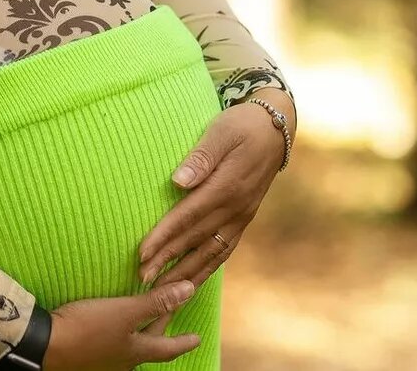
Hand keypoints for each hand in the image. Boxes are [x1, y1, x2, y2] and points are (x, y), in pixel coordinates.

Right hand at [42, 279, 200, 370]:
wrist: (47, 345)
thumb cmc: (88, 329)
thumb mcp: (125, 312)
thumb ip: (156, 302)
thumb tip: (189, 290)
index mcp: (136, 351)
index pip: (167, 347)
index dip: (184, 341)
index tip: (197, 338)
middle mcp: (124, 360)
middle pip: (150, 345)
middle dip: (163, 331)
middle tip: (173, 318)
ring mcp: (106, 360)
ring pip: (131, 346)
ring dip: (141, 333)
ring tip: (145, 321)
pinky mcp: (89, 355)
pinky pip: (114, 344)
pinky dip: (122, 334)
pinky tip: (113, 327)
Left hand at [136, 95, 292, 289]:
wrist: (275, 129)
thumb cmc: (242, 125)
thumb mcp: (221, 132)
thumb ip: (201, 157)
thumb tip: (178, 181)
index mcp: (226, 187)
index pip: (187, 217)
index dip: (163, 237)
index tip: (141, 254)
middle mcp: (235, 209)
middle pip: (195, 240)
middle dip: (167, 262)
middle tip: (141, 279)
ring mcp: (242, 217)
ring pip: (211, 253)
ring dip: (186, 273)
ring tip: (163, 291)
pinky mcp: (243, 218)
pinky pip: (224, 249)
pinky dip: (207, 268)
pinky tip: (193, 279)